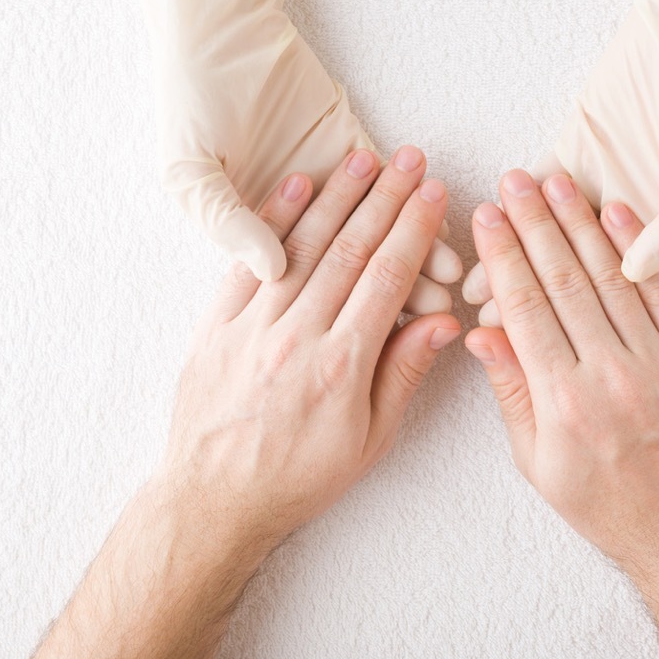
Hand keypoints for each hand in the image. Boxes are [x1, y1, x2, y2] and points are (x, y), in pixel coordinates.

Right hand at [115, 0, 461, 310]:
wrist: (215, 29)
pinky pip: (388, 190)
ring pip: (377, 233)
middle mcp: (300, 219)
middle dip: (399, 286)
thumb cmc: (190, 100)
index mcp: (257, 234)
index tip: (386, 330)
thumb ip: (228, 218)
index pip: (318, 282)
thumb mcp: (187, 169)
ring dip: (416, 256)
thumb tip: (274, 267)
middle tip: (442, 310)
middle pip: (356, 263)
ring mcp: (330, 183)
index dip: (350, 305)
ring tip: (456, 282)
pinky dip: (415, 213)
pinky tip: (446, 237)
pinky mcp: (350, 146)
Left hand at [160, 145, 459, 554]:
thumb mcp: (369, 440)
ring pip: (303, 246)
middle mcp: (297, 336)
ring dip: (336, 196)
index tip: (434, 193)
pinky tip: (297, 185)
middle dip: (385, 198)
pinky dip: (273, 220)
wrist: (213, 499)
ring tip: (364, 158)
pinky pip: (249, 261)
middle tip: (409, 158)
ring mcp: (252, 326)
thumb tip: (445, 323)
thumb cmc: (298, 477)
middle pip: (350, 250)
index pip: (387, 278)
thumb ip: (403, 374)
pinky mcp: (216, 325)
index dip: (414, 230)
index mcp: (341, 365)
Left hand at [463, 0, 658, 313]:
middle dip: (536, 300)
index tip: (548, 348)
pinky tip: (482, 238)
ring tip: (477, 295)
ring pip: (548, 236)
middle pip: (576, 270)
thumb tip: (636, 272)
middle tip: (493, 327)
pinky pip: (533, 189)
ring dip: (515, 263)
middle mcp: (628, 216)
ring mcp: (596, 185)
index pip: (620, 288)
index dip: (585, 320)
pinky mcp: (570, 151)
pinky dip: (510, 212)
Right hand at [464, 170, 658, 567]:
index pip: (524, 308)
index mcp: (564, 401)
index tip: (486, 216)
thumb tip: (479, 333)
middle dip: (534, 224)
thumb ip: (511, 393)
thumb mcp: (538, 464)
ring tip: (557, 182)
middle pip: (564, 281)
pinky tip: (617, 213)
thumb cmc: (605, 503)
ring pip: (611, 277)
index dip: (502, 256)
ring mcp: (658, 363)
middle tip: (514, 179)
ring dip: (581, 223)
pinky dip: (639, 250)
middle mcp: (610, 375)